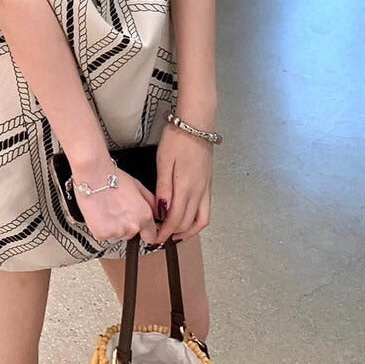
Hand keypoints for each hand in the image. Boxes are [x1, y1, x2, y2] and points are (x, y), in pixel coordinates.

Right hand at [77, 166, 158, 247]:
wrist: (93, 176)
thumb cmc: (113, 177)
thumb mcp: (138, 186)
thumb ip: (151, 203)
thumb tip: (159, 213)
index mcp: (144, 216)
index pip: (151, 237)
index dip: (146, 232)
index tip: (142, 230)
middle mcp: (132, 226)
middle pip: (131, 234)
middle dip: (126, 225)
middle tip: (117, 210)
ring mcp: (117, 232)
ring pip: (117, 234)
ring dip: (113, 226)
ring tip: (107, 209)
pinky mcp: (102, 234)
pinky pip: (103, 235)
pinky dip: (101, 227)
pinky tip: (99, 214)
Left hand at [153, 126, 212, 244]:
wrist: (196, 124)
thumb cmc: (177, 139)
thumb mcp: (164, 161)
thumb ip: (164, 188)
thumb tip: (162, 210)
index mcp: (186, 187)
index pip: (176, 219)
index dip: (165, 233)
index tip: (155, 239)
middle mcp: (200, 191)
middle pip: (188, 223)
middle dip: (174, 234)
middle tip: (160, 237)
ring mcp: (206, 188)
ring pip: (202, 220)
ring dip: (188, 231)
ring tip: (175, 234)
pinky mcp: (209, 184)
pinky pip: (206, 210)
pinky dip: (197, 221)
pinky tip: (186, 218)